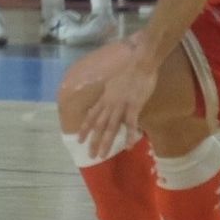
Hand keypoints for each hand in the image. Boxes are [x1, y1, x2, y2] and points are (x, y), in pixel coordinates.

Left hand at [78, 44, 159, 158]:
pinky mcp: (134, 106)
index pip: (91, 116)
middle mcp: (109, 103)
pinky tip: (127, 147)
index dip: (85, 129)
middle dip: (93, 141)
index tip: (79, 139)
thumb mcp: (112, 83)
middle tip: (89, 155)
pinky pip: (130, 124)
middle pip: (99, 125)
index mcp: (104, 98)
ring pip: (111, 128)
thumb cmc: (128, 71)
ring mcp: (121, 105)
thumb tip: (105, 100)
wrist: (140, 63)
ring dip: (106, 143)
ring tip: (102, 156)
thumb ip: (108, 94)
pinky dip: (128, 136)